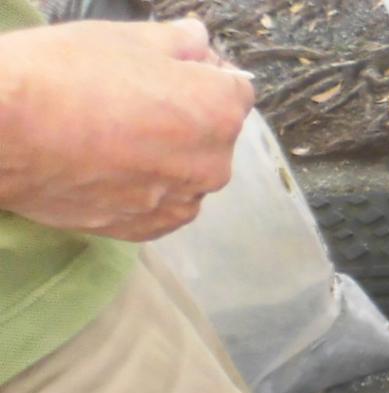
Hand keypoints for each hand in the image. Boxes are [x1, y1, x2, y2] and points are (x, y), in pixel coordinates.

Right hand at [0, 20, 252, 239]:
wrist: (5, 134)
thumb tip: (200, 40)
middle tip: (132, 98)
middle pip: (213, 134)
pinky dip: (142, 186)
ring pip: (186, 171)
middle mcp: (213, 165)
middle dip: (186, 115)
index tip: (175, 67)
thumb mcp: (123, 37)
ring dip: (165, 154)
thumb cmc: (64, 74)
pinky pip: (159, 203)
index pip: (236, 88)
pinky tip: (105, 166)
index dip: (206, 74)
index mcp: (219, 113)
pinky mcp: (147, 229)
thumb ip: (176, 42)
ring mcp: (181, 203)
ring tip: (112, 133)